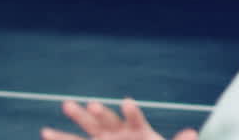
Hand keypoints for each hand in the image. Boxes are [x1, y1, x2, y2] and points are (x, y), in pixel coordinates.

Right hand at [42, 99, 197, 139]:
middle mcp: (119, 132)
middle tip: (88, 105)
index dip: (131, 113)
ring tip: (65, 107)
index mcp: (139, 131)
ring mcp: (104, 139)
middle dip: (98, 113)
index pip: (135, 120)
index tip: (127, 102)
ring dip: (76, 120)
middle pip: (107, 120)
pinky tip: (45, 131)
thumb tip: (192, 133)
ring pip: (89, 128)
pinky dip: (61, 138)